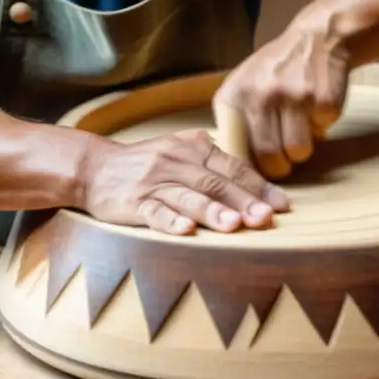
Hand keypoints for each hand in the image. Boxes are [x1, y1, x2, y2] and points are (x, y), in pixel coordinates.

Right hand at [77, 129, 289, 234]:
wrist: (95, 168)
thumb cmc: (147, 165)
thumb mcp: (181, 154)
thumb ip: (214, 165)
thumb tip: (258, 188)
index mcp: (192, 147)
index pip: (232, 166)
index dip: (258, 186)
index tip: (282, 206)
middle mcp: (175, 160)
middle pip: (215, 182)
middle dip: (243, 201)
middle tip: (266, 219)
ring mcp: (153, 181)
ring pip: (187, 196)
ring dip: (212, 211)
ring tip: (235, 225)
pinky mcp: (132, 202)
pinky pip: (154, 211)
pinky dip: (170, 221)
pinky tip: (186, 231)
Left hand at [213, 22, 350, 178]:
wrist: (316, 37)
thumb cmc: (276, 69)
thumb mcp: (244, 85)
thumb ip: (236, 120)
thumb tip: (236, 164)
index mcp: (236, 94)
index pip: (235, 148)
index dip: (248, 167)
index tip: (256, 172)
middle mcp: (260, 94)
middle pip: (268, 156)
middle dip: (279, 166)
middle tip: (283, 161)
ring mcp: (293, 96)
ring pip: (298, 151)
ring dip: (302, 149)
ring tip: (301, 130)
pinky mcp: (322, 99)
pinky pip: (322, 132)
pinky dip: (322, 127)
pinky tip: (316, 107)